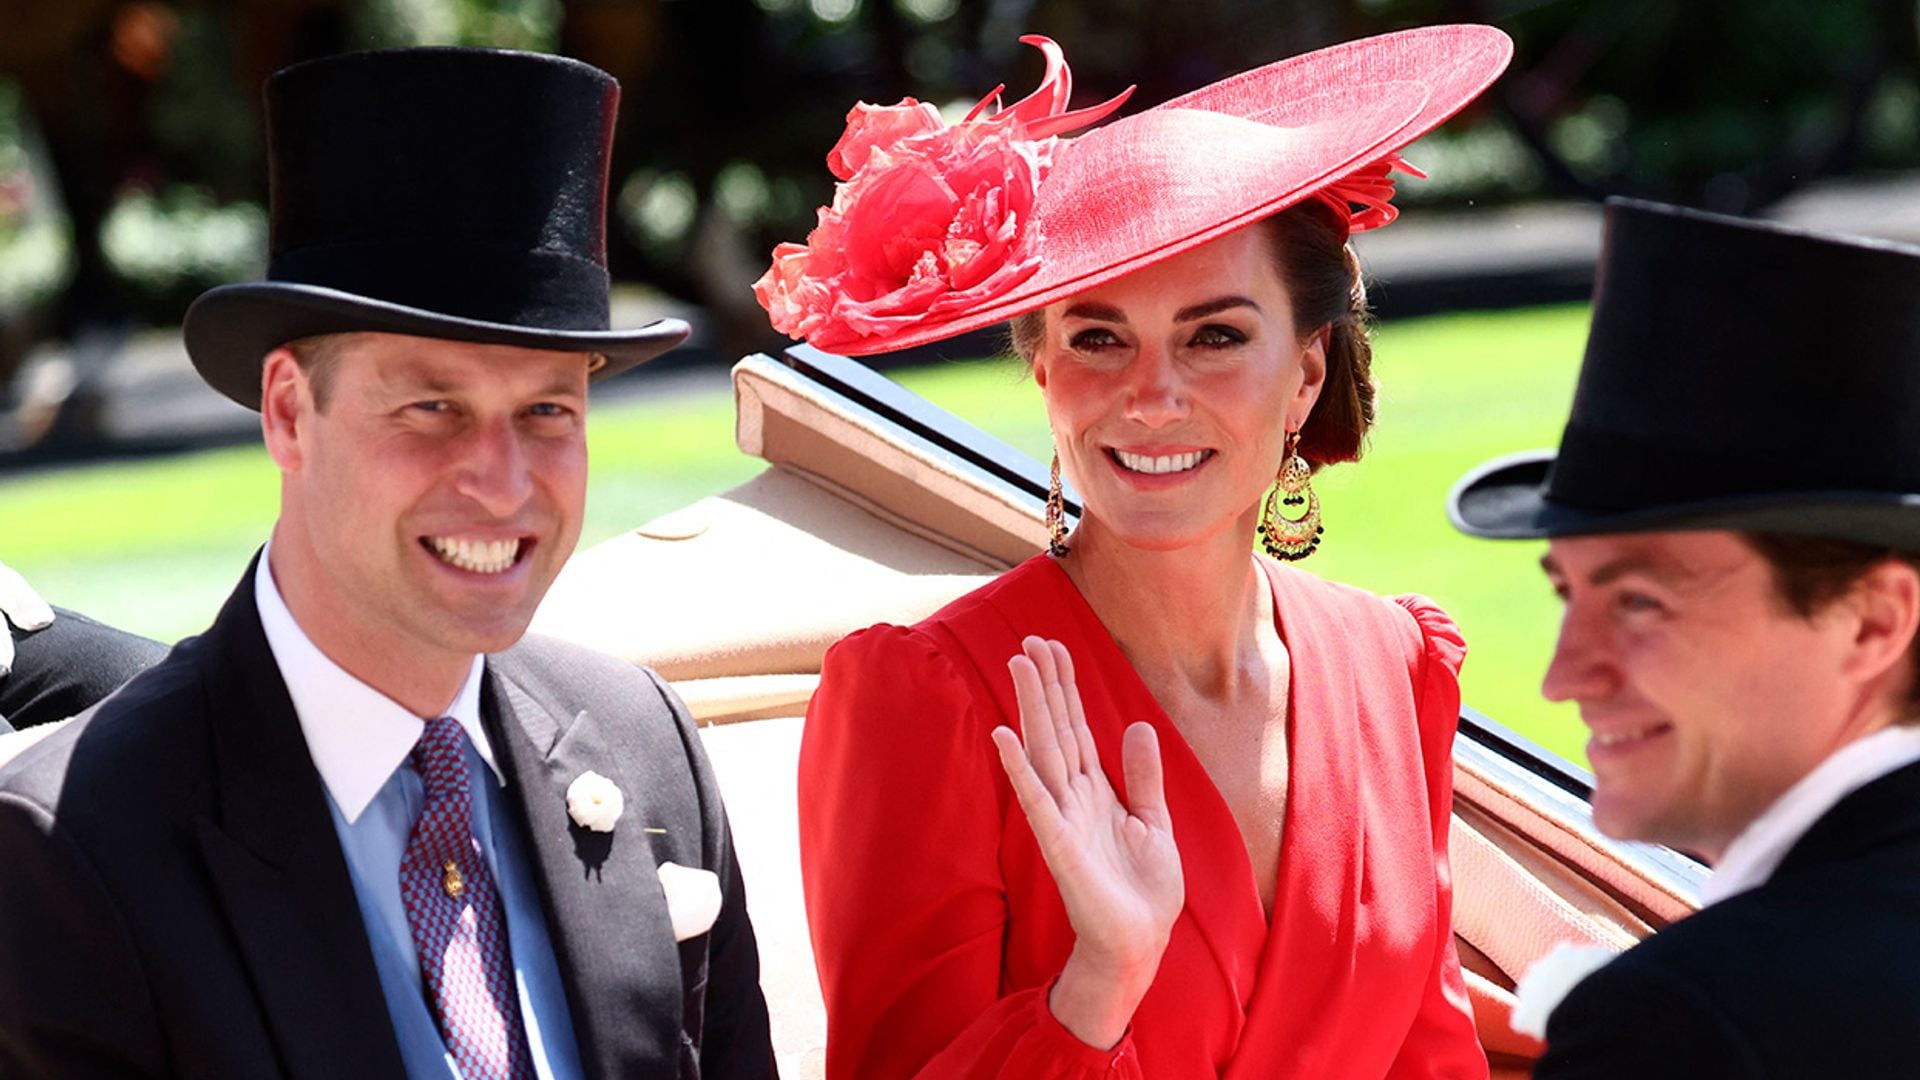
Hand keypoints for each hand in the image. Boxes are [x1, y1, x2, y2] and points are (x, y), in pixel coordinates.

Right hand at [992, 636, 1182, 1048]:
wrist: (1140, 942)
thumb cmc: (1143, 891)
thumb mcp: (1153, 821)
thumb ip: (1143, 775)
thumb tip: (1138, 725)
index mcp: (1096, 790)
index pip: (1076, 726)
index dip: (1066, 686)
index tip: (1053, 646)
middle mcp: (1073, 797)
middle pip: (1056, 728)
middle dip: (1045, 684)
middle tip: (1030, 639)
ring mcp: (1062, 818)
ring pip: (1044, 751)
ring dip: (1031, 708)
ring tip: (1019, 666)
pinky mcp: (1058, 844)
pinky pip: (1036, 799)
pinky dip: (1020, 768)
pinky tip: (1004, 736)